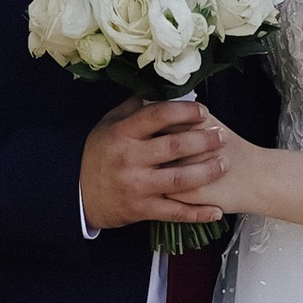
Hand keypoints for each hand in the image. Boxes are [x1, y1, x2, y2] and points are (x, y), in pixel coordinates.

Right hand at [79, 97, 229, 232]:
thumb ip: (134, 109)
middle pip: (175, 146)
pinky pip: (174, 212)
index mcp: (122, 133)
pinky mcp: (141, 209)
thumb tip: (160, 89)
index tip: (203, 111)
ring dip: (207, 172)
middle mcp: (130, 159)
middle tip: (222, 136)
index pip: (158, 116)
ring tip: (224, 164)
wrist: (78, 194)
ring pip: (180, 179)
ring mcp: (136, 186)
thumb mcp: (108, 125)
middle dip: (204, 140)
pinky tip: (216, 211)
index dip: (184, 112)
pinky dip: (197, 214)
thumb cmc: (99, 155)